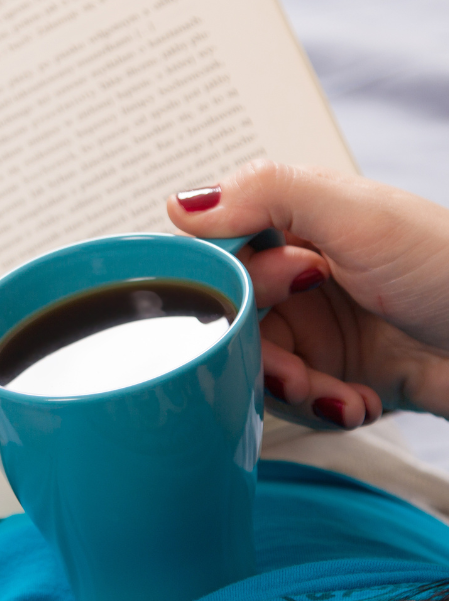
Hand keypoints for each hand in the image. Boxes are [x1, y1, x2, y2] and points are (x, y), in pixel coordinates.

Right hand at [167, 161, 448, 430]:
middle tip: (294, 360)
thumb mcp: (354, 213)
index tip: (248, 299)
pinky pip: (297, 399)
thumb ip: (263, 193)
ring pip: (256, 361)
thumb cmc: (448, 266)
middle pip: (230, 313)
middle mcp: (298, 272)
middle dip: (255, 345)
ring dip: (289, 386)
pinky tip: (358, 401)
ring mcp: (319, 326)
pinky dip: (322, 407)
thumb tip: (179, 204)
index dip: (223, 281)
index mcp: (296, 220)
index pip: (218, 249)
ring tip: (333, 391)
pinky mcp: (340, 373)